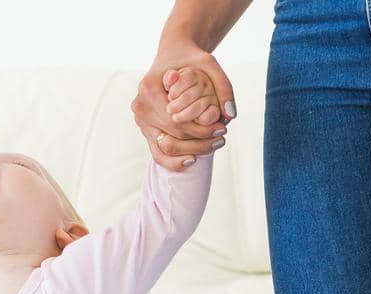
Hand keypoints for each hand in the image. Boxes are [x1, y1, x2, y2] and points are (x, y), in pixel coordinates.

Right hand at [132, 43, 234, 170]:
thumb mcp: (209, 64)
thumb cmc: (190, 58)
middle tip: (222, 138)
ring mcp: (141, 120)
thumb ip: (223, 86)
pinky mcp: (145, 130)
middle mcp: (140, 106)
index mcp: (148, 88)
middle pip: (173, 135)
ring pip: (166, 147)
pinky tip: (193, 159)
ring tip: (214, 145)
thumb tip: (230, 115)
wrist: (173, 55)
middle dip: (199, 141)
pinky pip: (158, 153)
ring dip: (192, 150)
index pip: (178, 120)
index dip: (202, 129)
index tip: (223, 128)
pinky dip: (175, 161)